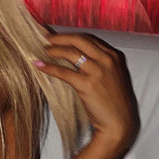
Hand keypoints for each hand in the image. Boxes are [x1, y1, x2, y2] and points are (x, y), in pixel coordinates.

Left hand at [35, 33, 139, 152]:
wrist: (119, 122)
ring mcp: (97, 71)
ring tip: (43, 51)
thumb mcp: (113, 76)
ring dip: (54, 50)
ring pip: (70, 53)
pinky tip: (39, 65)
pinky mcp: (86, 84)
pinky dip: (49, 67)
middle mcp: (107, 60)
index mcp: (114, 56)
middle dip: (60, 37)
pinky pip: (63, 72)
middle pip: (79, 40)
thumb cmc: (114, 101)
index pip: (89, 38)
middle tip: (46, 38)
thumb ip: (100, 63)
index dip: (70, 35)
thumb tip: (77, 56)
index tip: (58, 35)